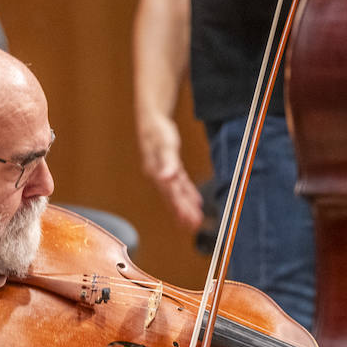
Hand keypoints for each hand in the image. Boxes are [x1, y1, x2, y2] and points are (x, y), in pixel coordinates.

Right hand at [137, 110, 202, 230]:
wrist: (151, 120)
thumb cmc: (157, 131)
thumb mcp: (164, 145)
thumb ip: (167, 162)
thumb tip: (167, 177)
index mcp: (157, 173)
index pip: (171, 195)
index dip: (181, 208)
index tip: (189, 221)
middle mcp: (159, 176)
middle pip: (173, 198)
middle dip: (184, 212)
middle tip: (195, 226)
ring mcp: (164, 173)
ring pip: (177, 193)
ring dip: (186, 206)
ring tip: (195, 220)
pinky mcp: (170, 167)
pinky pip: (180, 184)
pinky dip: (188, 193)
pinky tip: (196, 201)